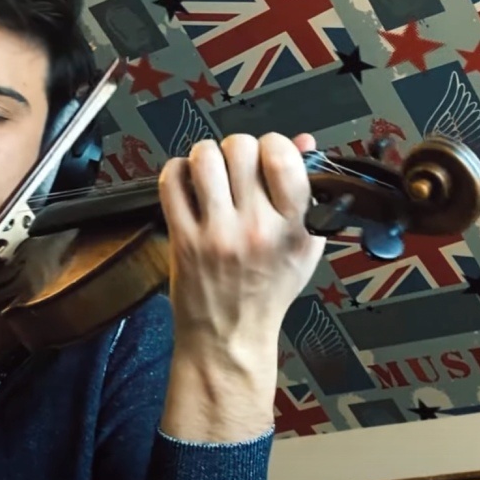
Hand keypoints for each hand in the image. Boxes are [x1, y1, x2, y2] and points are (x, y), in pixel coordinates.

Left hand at [156, 132, 325, 441]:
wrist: (228, 336)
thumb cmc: (267, 293)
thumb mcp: (303, 247)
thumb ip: (308, 194)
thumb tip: (304, 143)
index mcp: (292, 228)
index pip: (284, 158)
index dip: (274, 144)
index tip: (269, 152)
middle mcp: (255, 228)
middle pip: (241, 150)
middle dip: (238, 149)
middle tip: (236, 165)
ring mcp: (216, 234)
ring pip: (204, 159)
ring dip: (206, 156)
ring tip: (210, 172)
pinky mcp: (183, 239)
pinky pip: (171, 183)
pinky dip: (176, 172)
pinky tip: (186, 182)